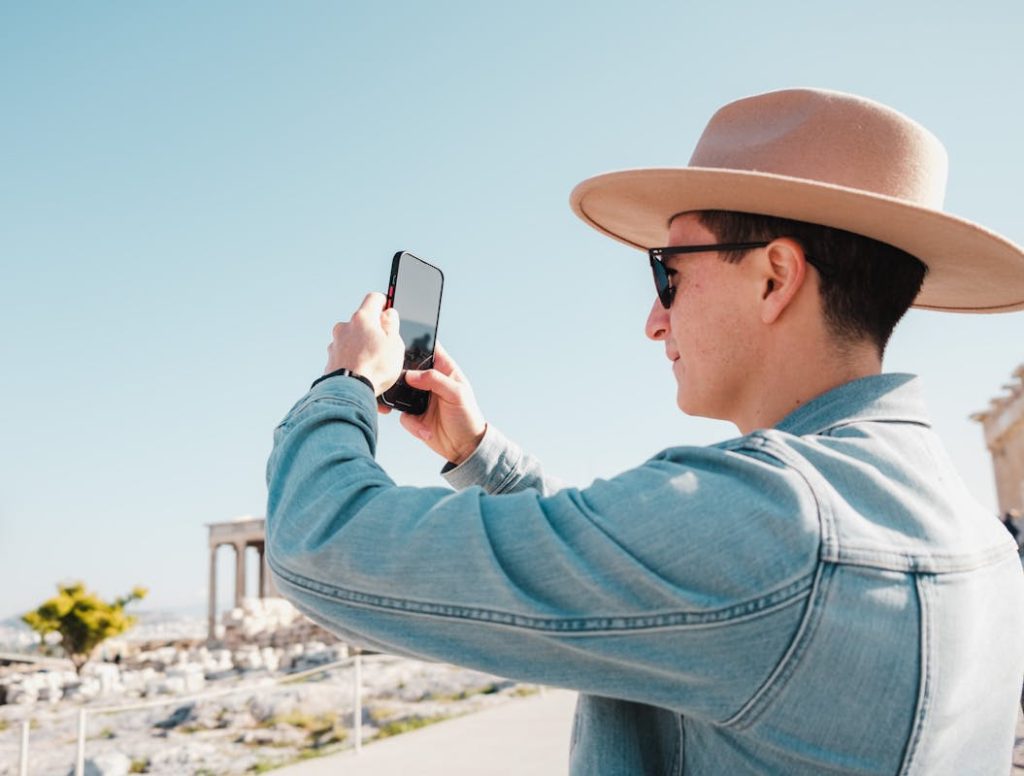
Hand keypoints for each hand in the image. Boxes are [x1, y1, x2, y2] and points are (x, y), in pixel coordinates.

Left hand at [325, 292, 404, 394]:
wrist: (350, 392)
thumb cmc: (373, 368)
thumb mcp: (395, 343)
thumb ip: (392, 324)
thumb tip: (389, 314)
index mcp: (362, 319)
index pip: (373, 298)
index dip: (384, 302)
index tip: (387, 308)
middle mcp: (345, 328)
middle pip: (362, 321)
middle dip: (373, 330)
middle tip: (385, 345)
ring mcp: (335, 344)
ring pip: (352, 340)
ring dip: (362, 347)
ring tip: (374, 365)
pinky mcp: (331, 360)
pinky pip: (346, 356)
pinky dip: (354, 362)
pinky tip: (364, 373)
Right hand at [394, 343, 486, 464]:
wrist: (464, 447)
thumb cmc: (467, 416)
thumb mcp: (457, 394)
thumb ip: (435, 380)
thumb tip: (411, 375)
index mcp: (443, 369)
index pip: (428, 348)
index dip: (416, 342)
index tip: (402, 344)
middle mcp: (429, 381)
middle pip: (407, 368)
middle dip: (400, 376)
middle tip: (402, 383)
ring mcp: (419, 397)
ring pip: (399, 391)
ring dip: (403, 404)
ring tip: (416, 413)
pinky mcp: (413, 414)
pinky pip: (402, 414)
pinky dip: (412, 424)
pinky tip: (425, 429)